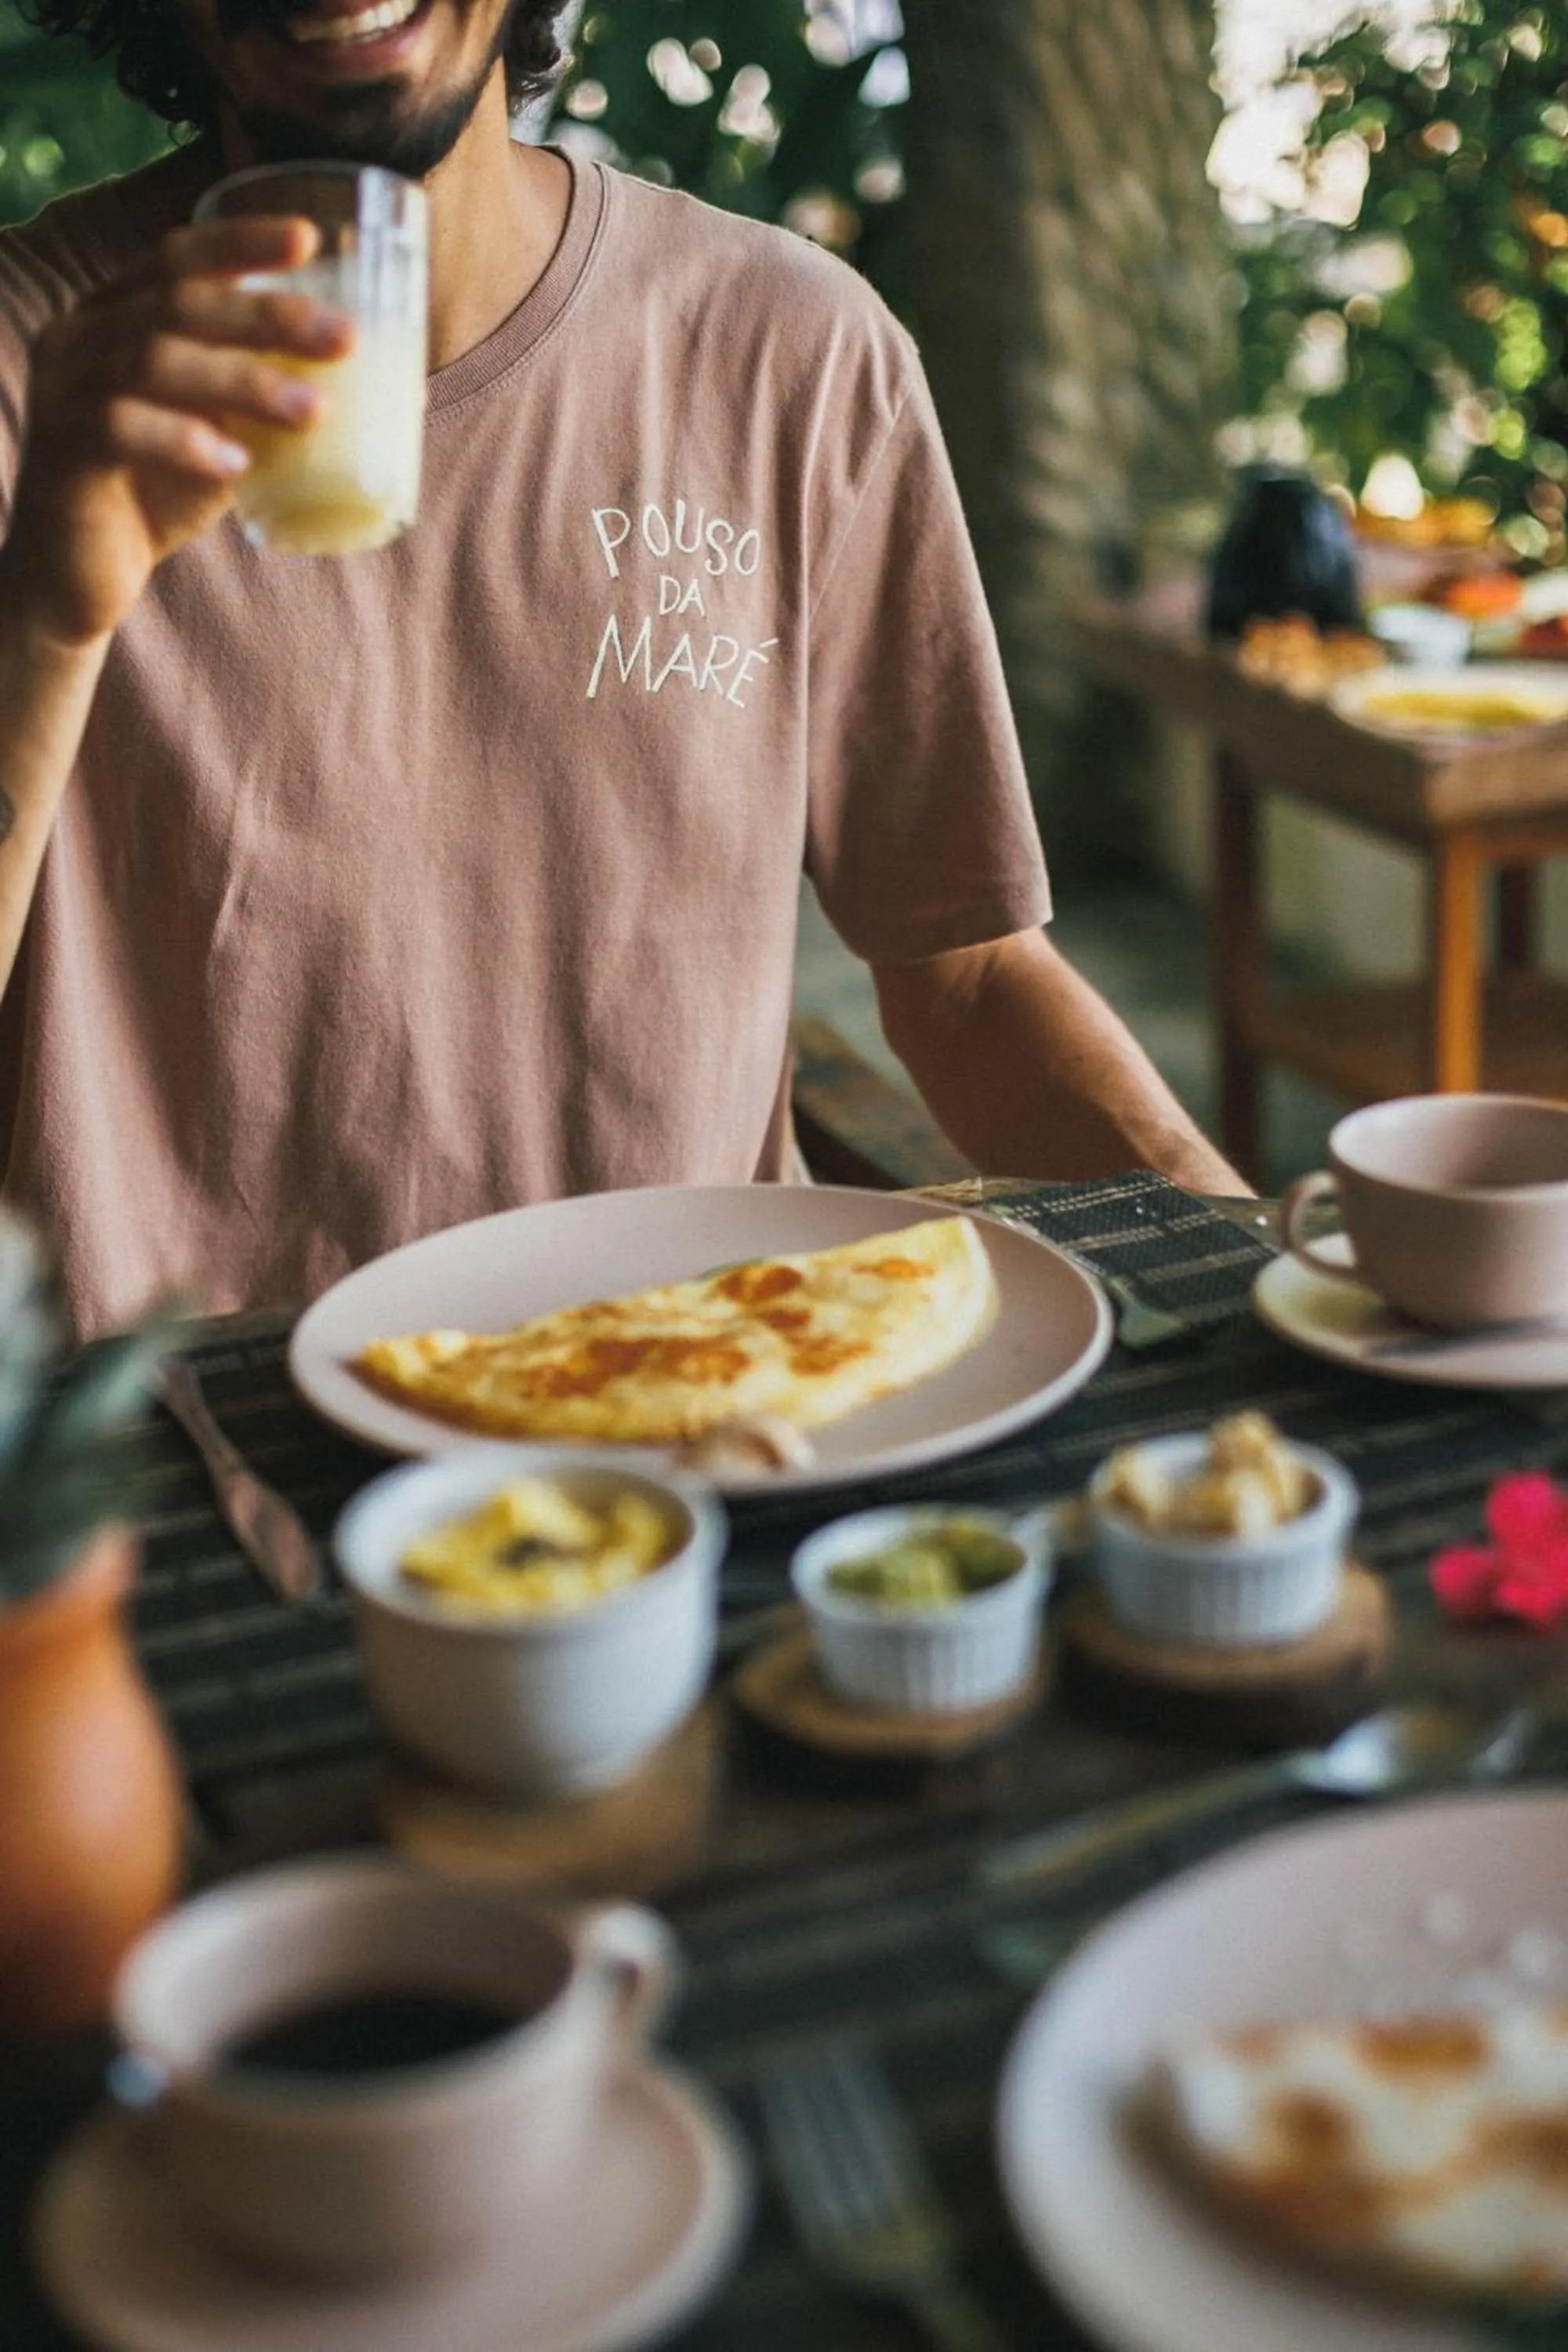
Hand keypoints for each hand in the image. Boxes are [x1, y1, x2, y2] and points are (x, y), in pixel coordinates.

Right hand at [4, 216, 355, 647]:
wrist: (80, 577)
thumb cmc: (159, 496)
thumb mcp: (223, 433)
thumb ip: (267, 401)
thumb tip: (385, 388)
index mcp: (119, 314)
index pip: (178, 256)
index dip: (241, 240)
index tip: (311, 238)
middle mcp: (83, 335)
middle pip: (178, 303)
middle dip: (269, 316)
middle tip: (344, 339)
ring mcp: (66, 388)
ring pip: (155, 360)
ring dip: (244, 381)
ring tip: (313, 410)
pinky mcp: (62, 449)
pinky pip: (121, 427)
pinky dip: (184, 441)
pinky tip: (234, 463)